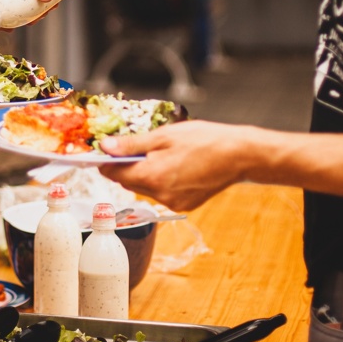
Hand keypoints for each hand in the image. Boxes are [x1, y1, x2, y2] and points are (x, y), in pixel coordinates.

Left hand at [98, 119, 250, 211]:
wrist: (238, 155)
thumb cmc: (203, 140)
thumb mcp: (163, 136)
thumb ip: (131, 145)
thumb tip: (104, 148)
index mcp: (152, 177)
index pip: (114, 174)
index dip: (106, 161)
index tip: (103, 150)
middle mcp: (160, 195)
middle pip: (129, 182)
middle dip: (127, 165)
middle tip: (137, 145)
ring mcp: (173, 203)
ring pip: (146, 187)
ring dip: (145, 172)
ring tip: (163, 153)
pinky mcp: (185, 205)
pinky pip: (162, 193)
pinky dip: (162, 180)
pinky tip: (176, 165)